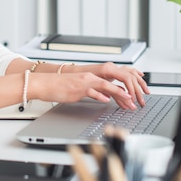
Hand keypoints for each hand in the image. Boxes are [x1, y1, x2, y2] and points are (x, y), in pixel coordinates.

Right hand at [28, 62, 148, 109]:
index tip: (133, 98)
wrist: (46, 84)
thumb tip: (105, 96)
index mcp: (91, 78)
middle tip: (134, 103)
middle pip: (112, 84)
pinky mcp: (77, 89)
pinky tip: (106, 100)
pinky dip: (99, 95)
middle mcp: (90, 78)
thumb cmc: (61, 87)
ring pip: (105, 86)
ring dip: (118, 93)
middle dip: (125, 93)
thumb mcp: (80, 89)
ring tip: (127, 100)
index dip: (123, 90)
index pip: (111, 83)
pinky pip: (91, 91)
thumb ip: (93, 91)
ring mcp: (84, 83)